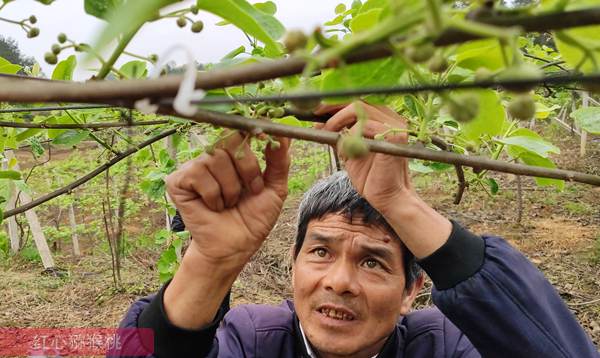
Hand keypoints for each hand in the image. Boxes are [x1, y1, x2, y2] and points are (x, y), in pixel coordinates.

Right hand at [165, 131, 290, 266]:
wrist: (235, 247)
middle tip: (251, 191)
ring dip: (231, 188)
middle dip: (248, 169)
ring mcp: (194, 167)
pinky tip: (213, 207)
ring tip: (230, 203)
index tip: (264, 139)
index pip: (242, 130)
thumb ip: (279, 160)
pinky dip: (213, 195)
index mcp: (234, 155)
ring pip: (215, 158)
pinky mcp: (178, 181)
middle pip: (230, 140)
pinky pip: (198, 174)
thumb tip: (284, 134)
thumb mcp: (275, 188)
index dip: (253, 134)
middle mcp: (213, 157)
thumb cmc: (252, 219)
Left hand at [316, 102, 451, 258]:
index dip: (335, 103)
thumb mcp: (348, 151)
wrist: (387, 198)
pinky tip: (346, 149)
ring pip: (360, 108)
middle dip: (333, 108)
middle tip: (317, 120)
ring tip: (329, 134)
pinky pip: (366, 126)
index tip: (316, 110)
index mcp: (383, 119)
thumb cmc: (370, 176)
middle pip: (358, 100)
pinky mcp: (396, 135)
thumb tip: (319, 124)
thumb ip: (338, 136)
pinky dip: (351, 136)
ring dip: (339, 120)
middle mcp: (392, 118)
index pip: (357, 101)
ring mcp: (396, 125)